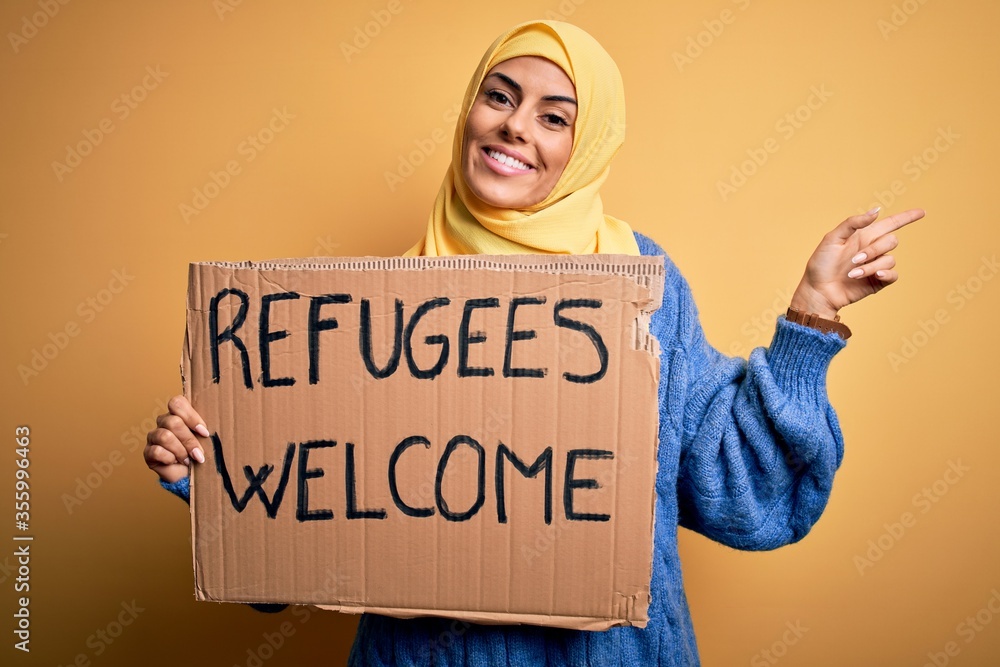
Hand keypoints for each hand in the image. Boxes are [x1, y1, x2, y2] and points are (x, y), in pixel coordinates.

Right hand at [143, 395, 209, 483]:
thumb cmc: (199, 454)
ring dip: (181, 451)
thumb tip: (207, 429)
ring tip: (188, 460)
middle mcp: (163, 422)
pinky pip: (157, 451)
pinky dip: (170, 458)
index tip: (204, 433)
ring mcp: (154, 436)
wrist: (190, 476)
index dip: (191, 417)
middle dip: (189, 440)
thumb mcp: (204, 440)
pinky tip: (175, 462)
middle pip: (173, 422)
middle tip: (198, 453)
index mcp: (178, 415)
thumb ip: (203, 429)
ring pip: (165, 436)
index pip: (177, 403)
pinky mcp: (148, 452)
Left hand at [789, 207, 925, 318]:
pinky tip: (875, 276)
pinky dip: (885, 274)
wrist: (817, 290)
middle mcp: (872, 249)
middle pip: (892, 241)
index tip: (922, 212)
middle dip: (874, 250)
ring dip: (871, 266)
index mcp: (863, 236)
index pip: (890, 224)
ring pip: (890, 259)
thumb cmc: (821, 264)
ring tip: (852, 274)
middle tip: (854, 260)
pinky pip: (893, 275)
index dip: (907, 217)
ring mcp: (876, 265)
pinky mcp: (878, 281)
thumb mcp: (832, 239)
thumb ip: (853, 223)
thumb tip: (877, 210)